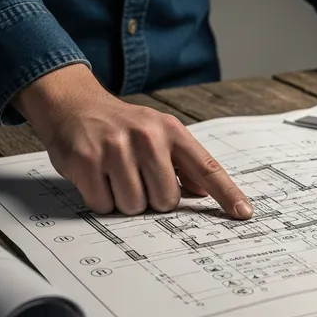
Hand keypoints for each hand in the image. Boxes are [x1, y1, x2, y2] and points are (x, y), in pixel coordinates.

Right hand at [11, 64, 253, 218]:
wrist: (73, 104)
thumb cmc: (122, 127)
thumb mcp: (157, 133)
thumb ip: (183, 163)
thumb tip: (203, 192)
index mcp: (171, 131)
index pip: (207, 168)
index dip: (227, 194)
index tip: (243, 213)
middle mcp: (147, 137)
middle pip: (166, 201)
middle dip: (152, 200)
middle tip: (137, 179)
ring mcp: (116, 148)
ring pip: (134, 207)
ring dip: (124, 201)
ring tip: (115, 176)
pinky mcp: (87, 161)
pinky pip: (104, 205)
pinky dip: (100, 199)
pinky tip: (97, 177)